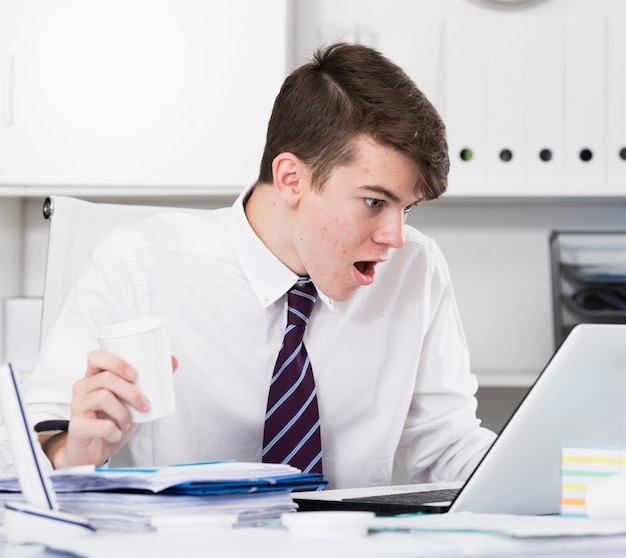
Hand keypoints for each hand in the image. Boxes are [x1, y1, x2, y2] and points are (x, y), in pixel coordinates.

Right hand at [44, 351, 177, 468]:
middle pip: (105, 378)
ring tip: (128, 423)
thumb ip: (150, 382)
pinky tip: (116, 434)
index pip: (96, 357)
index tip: (134, 373)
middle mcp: (82, 388)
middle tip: (146, 405)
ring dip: (123, 413)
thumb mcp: (133, 401)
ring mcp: (77, 406)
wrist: (94, 451)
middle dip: (131, 392)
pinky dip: (113, 431)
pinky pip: (97, 424)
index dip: (114, 361)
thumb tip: (173, 361)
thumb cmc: (113, 420)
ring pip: (102, 398)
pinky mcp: (76, 427)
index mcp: (94, 377)